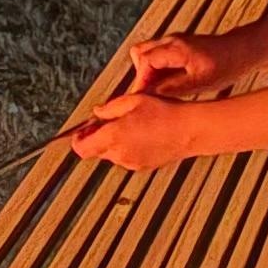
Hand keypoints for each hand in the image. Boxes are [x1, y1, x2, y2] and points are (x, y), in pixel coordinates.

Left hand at [68, 91, 199, 171]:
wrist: (189, 130)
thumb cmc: (164, 113)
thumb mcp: (132, 101)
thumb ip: (109, 108)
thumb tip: (98, 112)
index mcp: (113, 137)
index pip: (81, 148)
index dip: (78, 140)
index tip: (82, 131)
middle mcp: (120, 154)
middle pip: (97, 151)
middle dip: (99, 137)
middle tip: (109, 121)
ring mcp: (132, 163)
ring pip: (112, 154)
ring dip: (114, 142)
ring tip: (131, 125)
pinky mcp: (143, 166)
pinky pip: (127, 157)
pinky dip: (128, 148)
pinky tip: (142, 134)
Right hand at [122, 32, 222, 99]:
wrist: (241, 51)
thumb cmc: (226, 66)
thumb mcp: (201, 83)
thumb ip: (173, 88)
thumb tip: (150, 95)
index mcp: (177, 48)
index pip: (145, 60)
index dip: (141, 80)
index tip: (142, 98)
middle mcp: (172, 40)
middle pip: (140, 53)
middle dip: (141, 75)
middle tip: (150, 94)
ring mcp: (173, 41)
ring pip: (146, 53)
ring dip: (148, 72)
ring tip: (160, 90)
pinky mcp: (177, 46)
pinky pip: (157, 55)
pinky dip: (156, 70)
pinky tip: (168, 85)